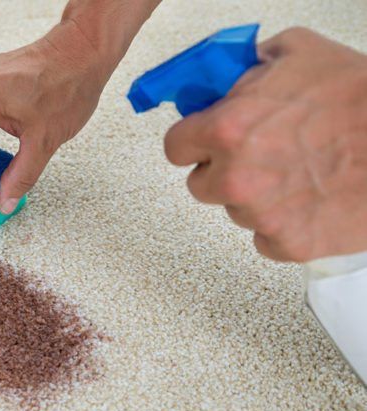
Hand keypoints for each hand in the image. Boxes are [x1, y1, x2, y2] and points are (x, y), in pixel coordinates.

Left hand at [165, 27, 366, 261]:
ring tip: (299, 173)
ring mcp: (261, 216)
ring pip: (236, 210)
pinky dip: (284, 224)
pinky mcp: (290, 244)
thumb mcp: (296, 53)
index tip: (207, 140)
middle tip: (261, 154)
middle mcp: (237, 177)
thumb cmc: (361, 97)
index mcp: (227, 129)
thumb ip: (244, 69)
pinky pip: (267, 238)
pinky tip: (311, 200)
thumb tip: (223, 82)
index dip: (194, 140)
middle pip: (201, 184)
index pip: (175, 147)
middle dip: (223, 169)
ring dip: (256, 197)